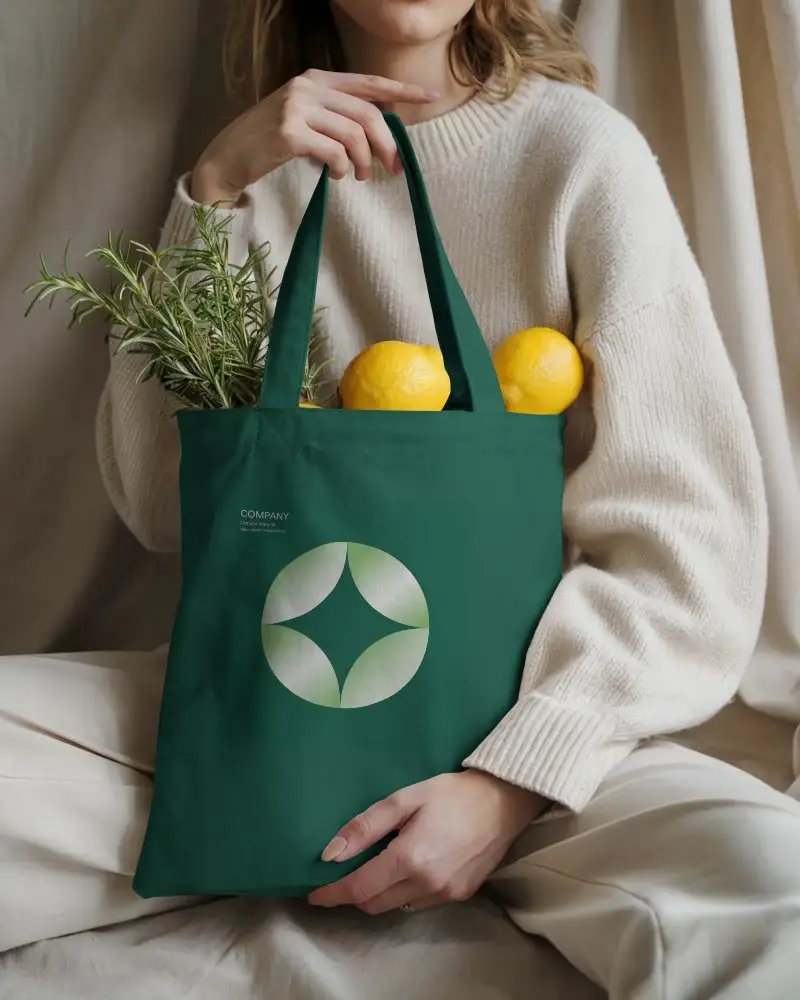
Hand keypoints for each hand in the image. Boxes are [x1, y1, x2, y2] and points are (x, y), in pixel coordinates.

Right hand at [191, 70, 438, 203]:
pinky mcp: (289, 133)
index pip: (369, 82)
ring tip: (357, 177)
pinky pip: (334, 152)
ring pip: (354, 135)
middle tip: (392, 169)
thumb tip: (381, 130)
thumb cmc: (270, 145)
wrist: (227, 159)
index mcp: (316, 79)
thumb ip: (337, 117)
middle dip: (386, 145)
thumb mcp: (306, 121)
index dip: (402, 89)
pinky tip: (335, 176)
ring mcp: (296, 107)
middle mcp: (308, 87)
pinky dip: (341, 168)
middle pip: (367, 114)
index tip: (430, 97)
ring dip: (364, 162)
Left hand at [308, 771, 546, 913]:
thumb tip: (331, 853)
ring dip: (378, 894)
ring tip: (371, 869)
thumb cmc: (453, 793)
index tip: (312, 893)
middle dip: (353, 894)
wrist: (503, 801)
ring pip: (396, 906)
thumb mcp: (405, 798)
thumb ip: (366, 826)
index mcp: (410, 859)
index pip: (359, 889)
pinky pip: (418, 902)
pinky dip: (403, 891)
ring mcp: (445, 893)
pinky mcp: (460, 895)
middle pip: (374, 903)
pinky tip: (404, 869)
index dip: (333, 893)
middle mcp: (426, 884)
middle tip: (340, 876)